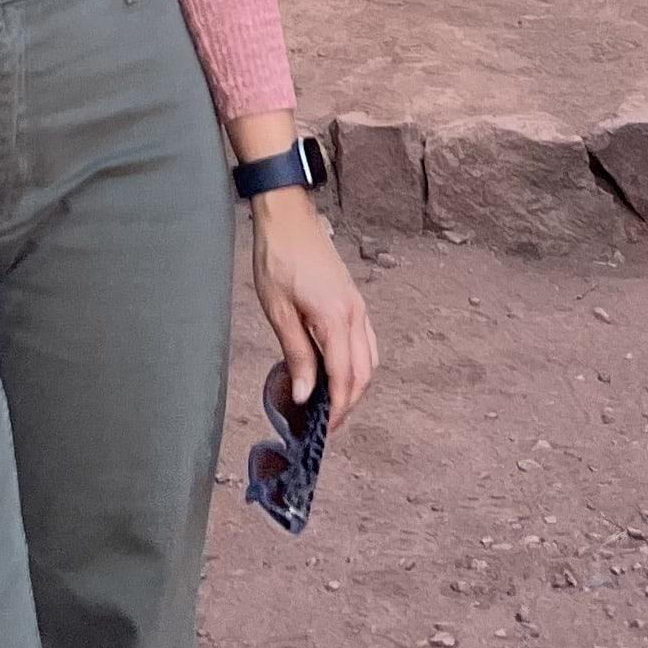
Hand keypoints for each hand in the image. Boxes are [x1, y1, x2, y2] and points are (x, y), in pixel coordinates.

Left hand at [249, 191, 377, 432]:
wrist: (288, 218)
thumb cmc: (278, 258)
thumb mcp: (278, 310)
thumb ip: (296, 354)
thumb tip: (305, 393)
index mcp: (335, 318)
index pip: (343, 377)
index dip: (336, 408)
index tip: (325, 429)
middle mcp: (354, 314)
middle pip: (363, 373)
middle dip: (348, 402)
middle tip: (327, 423)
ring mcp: (357, 305)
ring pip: (370, 358)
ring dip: (356, 385)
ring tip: (332, 402)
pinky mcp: (353, 299)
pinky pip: (367, 341)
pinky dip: (359, 363)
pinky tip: (340, 369)